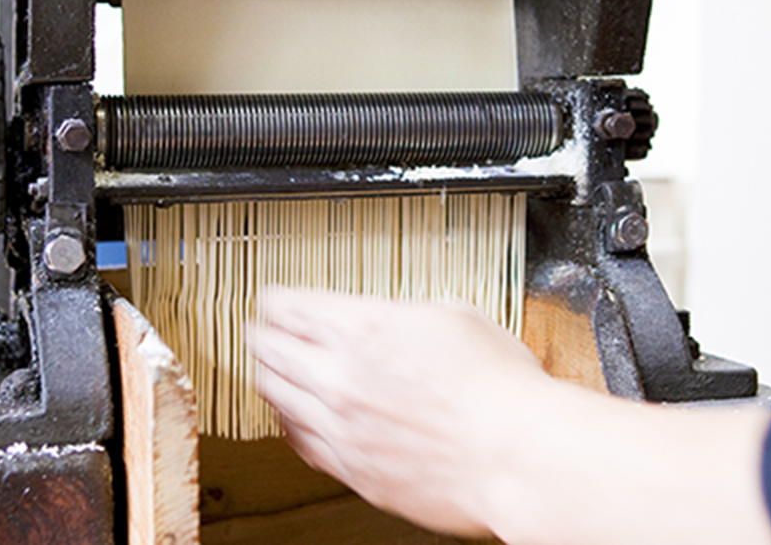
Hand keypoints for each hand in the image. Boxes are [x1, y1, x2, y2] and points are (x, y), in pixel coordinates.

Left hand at [248, 288, 551, 536]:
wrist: (514, 455)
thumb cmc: (498, 389)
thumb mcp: (458, 318)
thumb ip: (412, 315)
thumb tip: (403, 318)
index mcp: (367, 328)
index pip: (290, 307)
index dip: (274, 299)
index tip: (271, 299)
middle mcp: (342, 378)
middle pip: (270, 350)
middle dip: (259, 334)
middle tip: (257, 330)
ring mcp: (342, 428)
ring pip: (276, 398)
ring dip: (267, 378)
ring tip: (267, 369)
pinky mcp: (353, 471)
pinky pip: (300, 444)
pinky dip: (288, 424)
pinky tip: (292, 418)